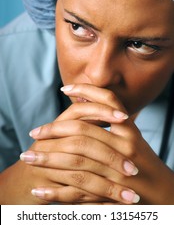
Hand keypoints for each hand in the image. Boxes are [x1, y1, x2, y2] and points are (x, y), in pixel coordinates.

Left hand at [22, 84, 173, 203]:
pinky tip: (38, 190)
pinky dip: (56, 192)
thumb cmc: (141, 162)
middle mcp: (125, 147)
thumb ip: (111, 120)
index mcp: (129, 130)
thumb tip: (83, 100)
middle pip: (82, 132)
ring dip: (47, 159)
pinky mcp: (112, 195)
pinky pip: (78, 193)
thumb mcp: (130, 136)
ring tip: (27, 158)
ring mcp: (118, 172)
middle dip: (53, 131)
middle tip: (33, 133)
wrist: (161, 193)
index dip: (85, 90)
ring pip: (76, 162)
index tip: (64, 89)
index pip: (106, 101)